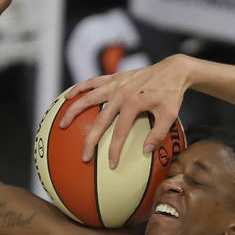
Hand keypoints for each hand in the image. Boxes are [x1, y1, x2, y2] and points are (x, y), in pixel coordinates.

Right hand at [60, 55, 191, 167]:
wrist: (173, 70)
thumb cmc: (172, 94)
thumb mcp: (170, 115)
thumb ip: (158, 133)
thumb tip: (145, 151)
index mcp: (134, 104)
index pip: (120, 132)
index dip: (114, 150)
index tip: (110, 165)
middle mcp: (121, 93)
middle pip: (100, 120)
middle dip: (90, 140)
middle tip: (84, 156)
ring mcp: (115, 84)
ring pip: (88, 97)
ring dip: (73, 110)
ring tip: (62, 123)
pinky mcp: (114, 77)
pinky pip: (92, 82)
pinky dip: (79, 88)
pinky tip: (68, 97)